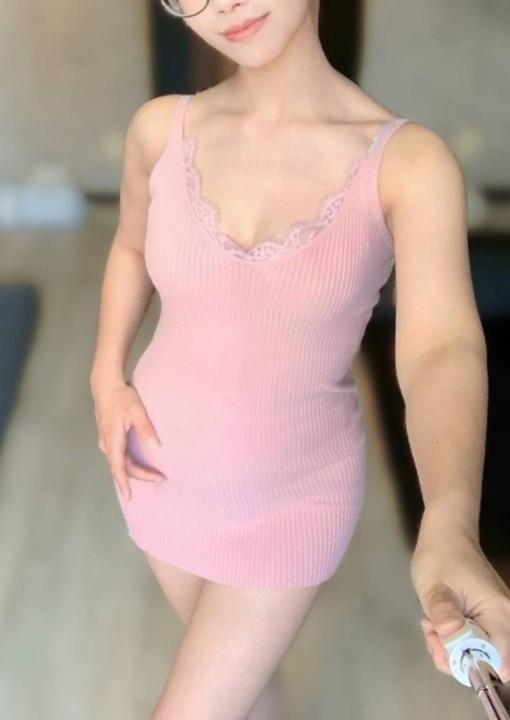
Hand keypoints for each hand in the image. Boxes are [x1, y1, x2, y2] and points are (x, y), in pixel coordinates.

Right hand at [92, 380, 165, 501]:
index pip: (119, 468)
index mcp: (113, 440)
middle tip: (160, 478)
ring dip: (134, 470)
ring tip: (152, 473)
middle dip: (140, 475)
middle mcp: (107, 444)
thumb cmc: (121, 396)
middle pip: (122, 467)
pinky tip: (137, 463)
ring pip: (119, 462)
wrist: (105, 384)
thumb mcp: (136, 411)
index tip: (130, 497)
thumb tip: (156, 446)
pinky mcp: (107, 436)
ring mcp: (105, 440)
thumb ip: (146, 428)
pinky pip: (117, 456)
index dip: (125, 483)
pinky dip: (128, 463)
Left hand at [411, 534, 509, 682]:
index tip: (442, 641)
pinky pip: (473, 642)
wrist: (446, 535)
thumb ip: (444, 613)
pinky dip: (453, 639)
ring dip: (450, 647)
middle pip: (487, 662)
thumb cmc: (440, 557)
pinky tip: (438, 622)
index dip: (469, 662)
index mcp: (498, 614)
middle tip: (432, 632)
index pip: (499, 661)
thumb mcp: (435, 587)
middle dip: (455, 656)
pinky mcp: (486, 619)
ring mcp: (496, 620)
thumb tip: (452, 634)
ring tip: (432, 623)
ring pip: (477, 653)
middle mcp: (504, 620)